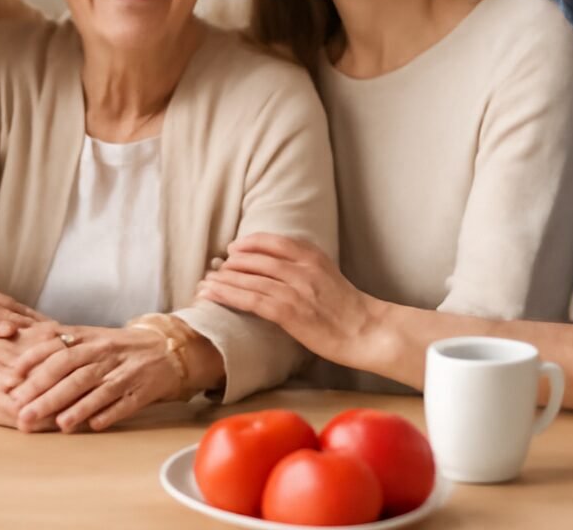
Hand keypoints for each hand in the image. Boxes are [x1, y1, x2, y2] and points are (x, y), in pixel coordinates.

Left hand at [6, 326, 189, 433]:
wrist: (166, 349)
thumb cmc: (119, 347)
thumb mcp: (91, 337)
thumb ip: (60, 342)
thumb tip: (22, 349)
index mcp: (89, 338)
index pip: (55, 349)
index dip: (31, 364)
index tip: (10, 381)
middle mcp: (104, 354)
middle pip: (71, 372)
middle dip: (45, 393)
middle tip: (22, 414)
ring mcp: (123, 372)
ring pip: (96, 388)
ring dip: (75, 407)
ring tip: (56, 424)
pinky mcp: (142, 390)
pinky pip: (124, 403)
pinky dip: (108, 413)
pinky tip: (93, 426)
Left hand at [197, 233, 381, 367]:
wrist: (366, 331)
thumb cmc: (348, 309)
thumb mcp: (328, 275)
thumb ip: (305, 267)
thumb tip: (278, 267)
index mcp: (313, 256)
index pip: (273, 241)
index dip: (249, 243)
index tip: (234, 248)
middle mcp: (301, 269)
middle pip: (256, 258)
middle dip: (232, 262)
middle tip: (216, 267)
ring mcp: (293, 290)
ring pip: (249, 277)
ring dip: (222, 278)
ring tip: (205, 282)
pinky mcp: (287, 312)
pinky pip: (249, 299)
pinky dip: (227, 294)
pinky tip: (211, 293)